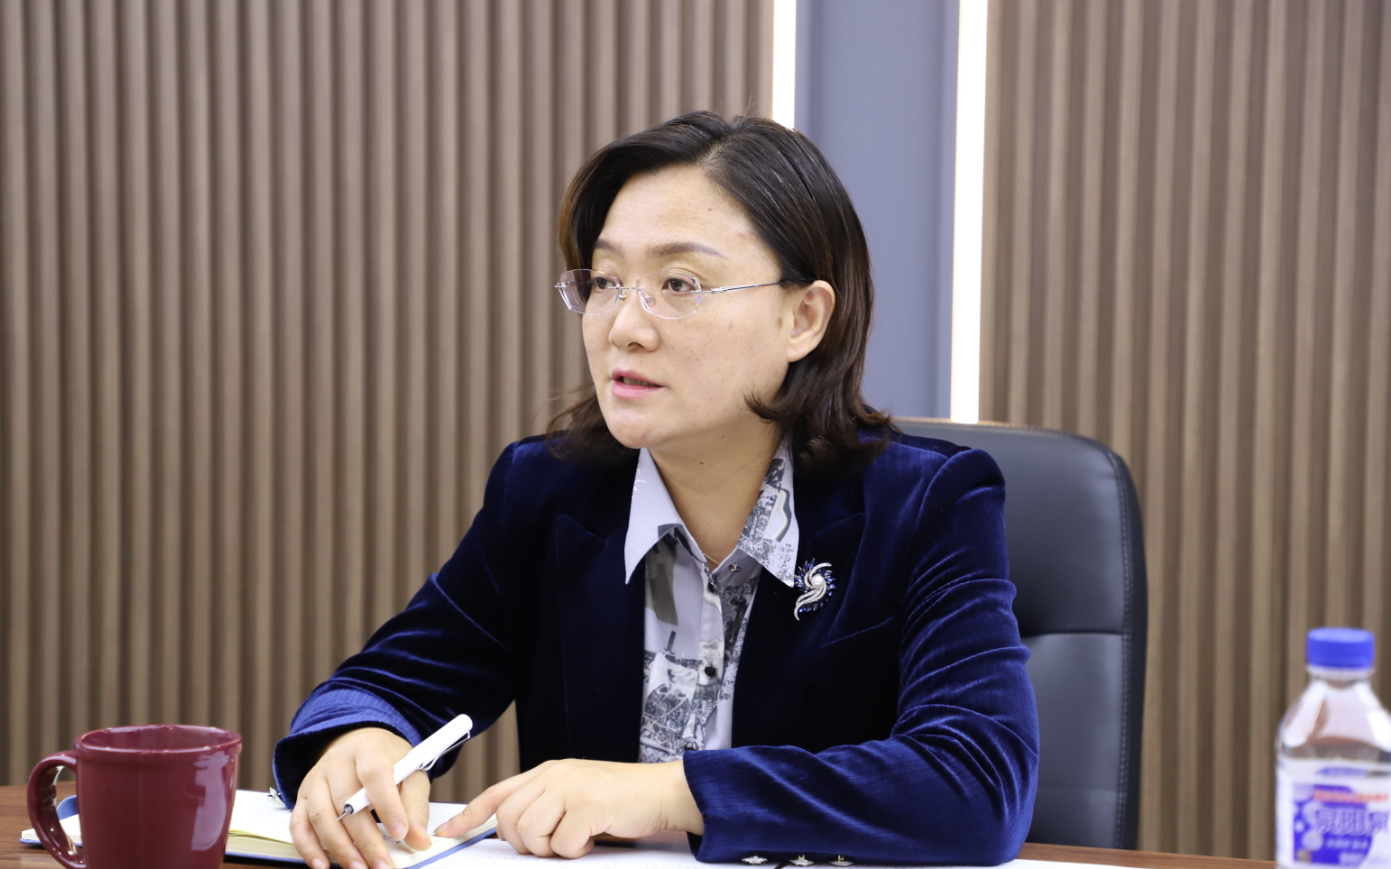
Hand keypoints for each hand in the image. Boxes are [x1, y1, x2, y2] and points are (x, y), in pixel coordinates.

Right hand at [289, 727, 432, 868]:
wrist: (359, 745)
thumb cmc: (387, 761)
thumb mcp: (411, 773)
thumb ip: (416, 806)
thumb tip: (419, 840)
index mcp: (368, 748)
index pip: (374, 774)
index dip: (387, 805)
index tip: (401, 833)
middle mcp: (337, 761)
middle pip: (346, 801)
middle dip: (365, 839)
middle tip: (381, 864)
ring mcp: (316, 779)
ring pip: (321, 816)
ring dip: (339, 848)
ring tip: (359, 868)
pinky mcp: (303, 797)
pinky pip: (299, 825)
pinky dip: (309, 848)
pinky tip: (322, 865)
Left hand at [435, 759, 703, 857]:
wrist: (663, 792)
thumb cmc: (621, 801)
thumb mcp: (575, 795)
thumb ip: (545, 805)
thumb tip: (513, 832)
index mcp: (548, 771)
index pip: (498, 793)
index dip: (469, 815)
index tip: (449, 832)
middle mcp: (555, 775)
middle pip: (509, 820)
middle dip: (524, 843)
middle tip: (553, 844)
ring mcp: (570, 787)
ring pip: (530, 833)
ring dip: (551, 849)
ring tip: (576, 839)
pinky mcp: (587, 805)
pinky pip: (561, 844)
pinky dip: (576, 850)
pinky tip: (593, 838)